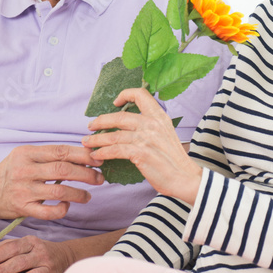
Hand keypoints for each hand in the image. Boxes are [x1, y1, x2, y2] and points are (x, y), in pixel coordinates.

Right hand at [0, 144, 103, 221]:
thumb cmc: (12, 172)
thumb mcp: (26, 156)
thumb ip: (50, 155)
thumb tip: (84, 155)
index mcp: (27, 153)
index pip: (61, 151)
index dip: (83, 155)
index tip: (98, 159)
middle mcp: (24, 170)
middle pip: (63, 170)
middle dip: (87, 174)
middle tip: (100, 178)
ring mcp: (23, 190)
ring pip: (59, 192)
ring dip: (79, 194)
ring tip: (88, 196)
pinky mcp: (22, 208)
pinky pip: (48, 212)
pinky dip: (62, 210)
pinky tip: (67, 206)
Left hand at [82, 88, 202, 205]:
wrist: (185, 178)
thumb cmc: (174, 159)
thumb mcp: (166, 133)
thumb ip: (150, 126)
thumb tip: (128, 125)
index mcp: (160, 116)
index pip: (140, 94)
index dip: (125, 94)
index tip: (115, 102)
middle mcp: (152, 123)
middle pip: (119, 116)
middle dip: (101, 121)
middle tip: (91, 126)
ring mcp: (146, 138)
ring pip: (114, 135)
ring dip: (97, 139)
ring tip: (87, 143)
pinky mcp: (141, 153)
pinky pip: (115, 150)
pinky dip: (103, 152)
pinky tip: (97, 155)